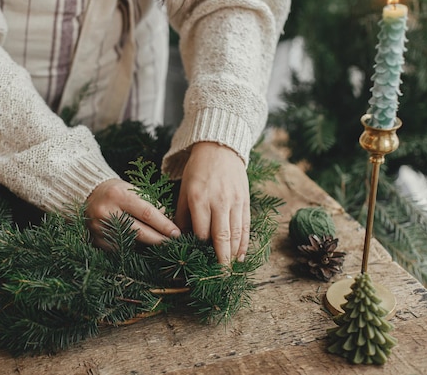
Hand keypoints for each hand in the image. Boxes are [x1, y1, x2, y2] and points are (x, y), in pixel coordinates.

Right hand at [85, 178, 179, 248]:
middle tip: (172, 242)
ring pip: (130, 243)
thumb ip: (150, 203)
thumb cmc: (115, 191)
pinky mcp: (95, 239)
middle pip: (139, 232)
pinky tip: (138, 244)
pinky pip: (119, 248)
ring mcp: (99, 228)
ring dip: (146, 245)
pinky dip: (131, 247)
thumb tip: (167, 221)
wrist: (88, 195)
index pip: (146, 213)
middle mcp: (106, 212)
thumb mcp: (132, 190)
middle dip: (158, 239)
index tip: (176, 233)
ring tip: (157, 242)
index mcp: (118, 195)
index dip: (163, 225)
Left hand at [175, 142, 249, 264]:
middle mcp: (219, 201)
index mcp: (199, 199)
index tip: (199, 263)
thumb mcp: (183, 190)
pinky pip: (246, 226)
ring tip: (230, 271)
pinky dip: (244, 243)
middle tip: (219, 278)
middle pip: (222, 236)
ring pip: (237, 233)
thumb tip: (180, 238)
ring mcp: (234, 201)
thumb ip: (182, 215)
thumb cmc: (197, 170)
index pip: (202, 232)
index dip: (202, 249)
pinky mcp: (245, 200)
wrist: (220, 148)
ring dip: (234, 255)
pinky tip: (240, 256)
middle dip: (221, 260)